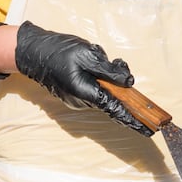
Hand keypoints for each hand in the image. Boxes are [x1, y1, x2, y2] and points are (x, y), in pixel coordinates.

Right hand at [11, 22, 149, 135]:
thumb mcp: (88, 56)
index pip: (116, 110)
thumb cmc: (59, 52)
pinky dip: (97, 73)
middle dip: (118, 80)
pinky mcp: (75, 91)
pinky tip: (88, 60)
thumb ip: (110, 71)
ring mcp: (78, 97)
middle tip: (116, 63)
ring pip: (104, 88)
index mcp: (88, 93)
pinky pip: (94, 85)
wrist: (32, 52)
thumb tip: (129, 81)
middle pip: (113, 95)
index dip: (134, 119)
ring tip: (94, 56)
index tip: (149, 129)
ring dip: (105, 73)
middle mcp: (84, 100)